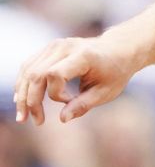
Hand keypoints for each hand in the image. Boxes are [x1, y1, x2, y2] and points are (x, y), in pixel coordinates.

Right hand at [14, 34, 139, 125]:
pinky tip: (23, 100)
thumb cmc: (115, 72)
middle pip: (36, 74)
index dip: (55, 94)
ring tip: (24, 116)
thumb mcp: (106, 92)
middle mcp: (66, 46)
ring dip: (23, 94)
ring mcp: (56, 45)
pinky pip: (30, 65)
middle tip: (36, 121)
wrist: (119, 49)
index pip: (55, 74)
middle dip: (31, 100)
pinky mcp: (50, 48)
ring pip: (28, 70)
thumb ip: (84, 105)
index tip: (69, 101)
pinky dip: (24, 83)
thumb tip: (62, 119)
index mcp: (83, 55)